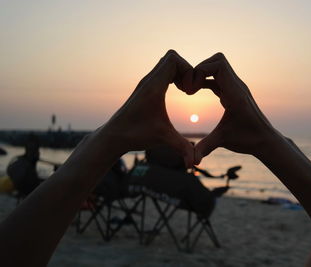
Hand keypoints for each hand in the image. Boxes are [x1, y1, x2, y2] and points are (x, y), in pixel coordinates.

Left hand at [99, 50, 194, 166]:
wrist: (113, 136)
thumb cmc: (136, 135)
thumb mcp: (163, 139)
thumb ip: (182, 149)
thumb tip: (195, 165)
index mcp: (153, 87)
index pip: (173, 60)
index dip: (188, 71)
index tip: (190, 91)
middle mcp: (149, 80)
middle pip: (171, 57)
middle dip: (186, 70)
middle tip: (189, 89)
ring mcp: (146, 82)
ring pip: (166, 62)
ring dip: (179, 72)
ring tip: (185, 91)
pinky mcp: (145, 87)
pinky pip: (162, 71)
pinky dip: (173, 76)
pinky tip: (177, 92)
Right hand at [192, 53, 274, 163]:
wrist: (265, 140)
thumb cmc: (248, 139)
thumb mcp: (224, 141)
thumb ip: (206, 148)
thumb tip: (191, 162)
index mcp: (235, 93)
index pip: (219, 64)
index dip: (201, 70)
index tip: (192, 89)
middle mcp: (237, 86)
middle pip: (217, 60)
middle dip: (200, 69)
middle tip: (190, 87)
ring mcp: (236, 87)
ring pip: (218, 67)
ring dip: (203, 73)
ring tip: (191, 90)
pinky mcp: (233, 92)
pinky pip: (218, 78)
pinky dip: (206, 80)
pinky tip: (196, 92)